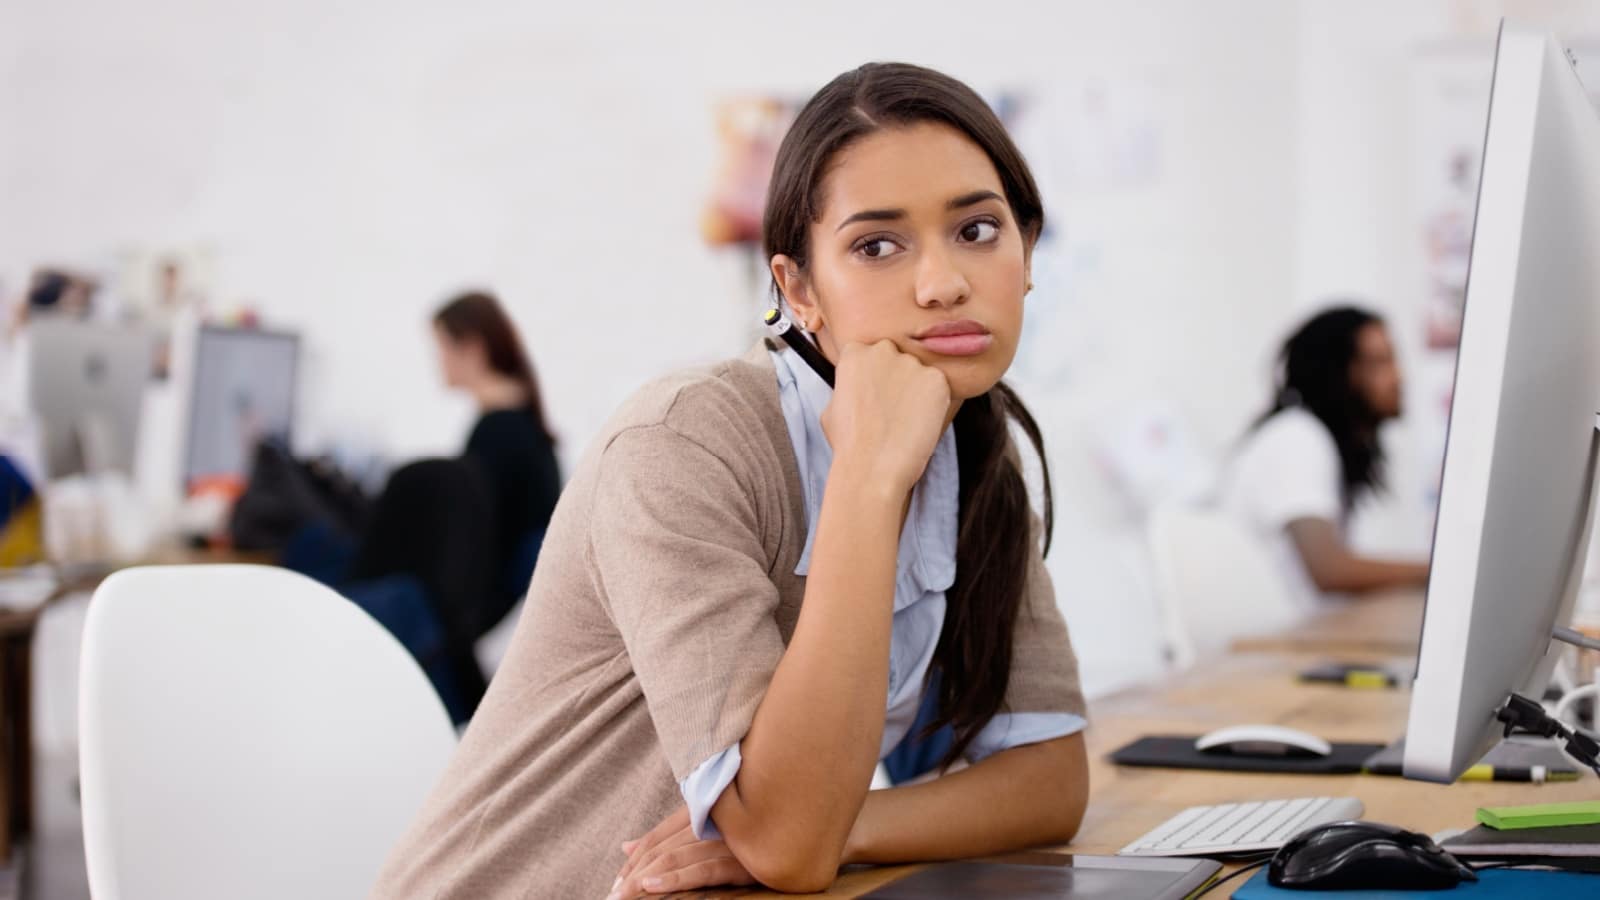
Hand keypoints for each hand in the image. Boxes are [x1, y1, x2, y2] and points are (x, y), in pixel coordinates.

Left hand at [609, 806, 756, 898]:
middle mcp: (713, 822)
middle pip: (662, 848)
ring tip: (622, 896)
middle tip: (612, 896)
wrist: (811, 833)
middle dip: (633, 873)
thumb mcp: (711, 835)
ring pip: (676, 858)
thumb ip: (669, 837)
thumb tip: (627, 845)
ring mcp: (728, 840)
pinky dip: (675, 879)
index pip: (659, 835)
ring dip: (644, 879)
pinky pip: (703, 869)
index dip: (635, 858)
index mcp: (705, 812)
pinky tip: (652, 887)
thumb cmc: (761, 833)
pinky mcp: (743, 859)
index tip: (617, 882)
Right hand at [822, 340, 952, 493]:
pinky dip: (935, 403)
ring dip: (917, 391)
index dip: (875, 376)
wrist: (872, 468)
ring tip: (907, 421)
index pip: (870, 352)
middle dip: (897, 377)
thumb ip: (849, 386)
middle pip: (897, 357)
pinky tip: (921, 423)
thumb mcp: (832, 406)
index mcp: (855, 353)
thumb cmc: (848, 444)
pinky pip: (939, 386)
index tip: (875, 395)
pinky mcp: (936, 380)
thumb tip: (859, 385)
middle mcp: (883, 350)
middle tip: (894, 408)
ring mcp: (912, 364)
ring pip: (919, 372)